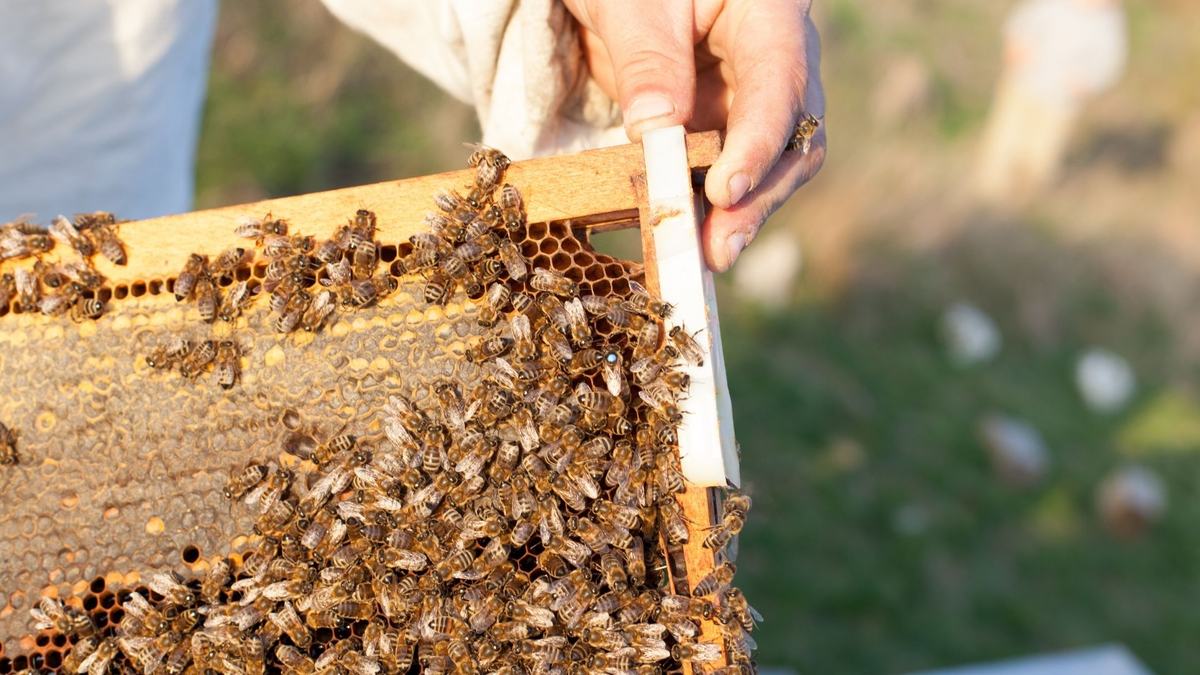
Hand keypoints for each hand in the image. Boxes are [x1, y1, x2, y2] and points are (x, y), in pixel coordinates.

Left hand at [563, 0, 826, 270]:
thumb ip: (647, 62)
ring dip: (742, 213)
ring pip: (774, 166)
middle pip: (794, 137)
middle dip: (759, 196)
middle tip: (719, 247)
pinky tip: (693, 239)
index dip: (757, 144)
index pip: (780, 83)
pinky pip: (733, 173)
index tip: (724, 191)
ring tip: (706, 258)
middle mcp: (780, 58)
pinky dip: (714, 208)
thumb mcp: (630, 4)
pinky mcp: (731, 126)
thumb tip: (656, 135)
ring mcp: (757, 97)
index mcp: (770, 12)